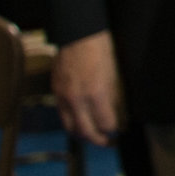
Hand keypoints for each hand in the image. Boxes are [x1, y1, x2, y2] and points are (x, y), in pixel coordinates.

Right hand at [54, 31, 122, 145]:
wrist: (78, 33)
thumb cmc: (100, 49)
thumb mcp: (114, 73)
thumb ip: (111, 96)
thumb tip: (113, 112)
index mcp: (95, 93)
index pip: (105, 123)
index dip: (113, 129)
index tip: (118, 130)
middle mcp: (77, 99)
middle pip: (86, 131)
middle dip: (98, 140)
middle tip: (107, 141)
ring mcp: (63, 96)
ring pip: (70, 126)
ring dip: (81, 134)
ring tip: (92, 135)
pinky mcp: (56, 91)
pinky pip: (62, 114)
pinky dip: (71, 121)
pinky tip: (79, 120)